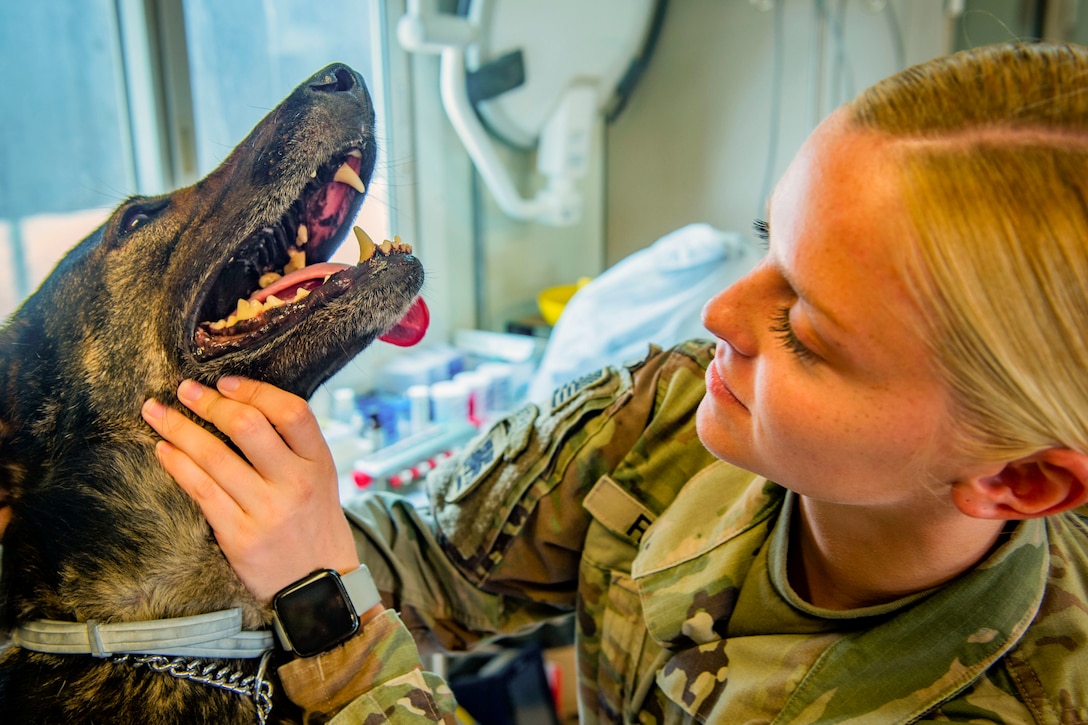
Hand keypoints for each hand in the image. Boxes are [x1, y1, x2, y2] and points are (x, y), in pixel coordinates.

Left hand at [142, 377, 359, 602]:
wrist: (319, 587)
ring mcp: (268, 511)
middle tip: (184, 389)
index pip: (292, 412)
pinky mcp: (240, 537)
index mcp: (319, 462)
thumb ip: (293, 445)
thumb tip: (243, 403)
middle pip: (248, 427)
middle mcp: (296, 483)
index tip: (226, 382)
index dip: (255, 390)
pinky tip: (164, 450)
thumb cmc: (314, 523)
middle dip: (208, 403)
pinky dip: (178, 465)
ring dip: (179, 429)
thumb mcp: (321, 478)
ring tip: (156, 412)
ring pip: (215, 457)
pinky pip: (201, 491)